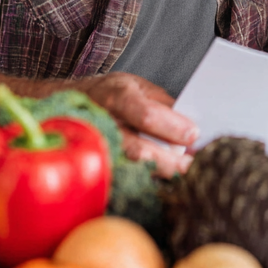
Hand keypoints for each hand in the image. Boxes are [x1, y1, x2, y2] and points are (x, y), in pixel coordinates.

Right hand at [77, 72, 197, 176]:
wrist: (74, 101)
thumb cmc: (113, 93)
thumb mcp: (140, 87)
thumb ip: (164, 105)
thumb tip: (190, 127)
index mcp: (118, 97)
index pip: (147, 115)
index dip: (172, 127)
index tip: (193, 135)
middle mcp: (105, 123)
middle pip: (138, 149)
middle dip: (169, 161)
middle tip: (191, 165)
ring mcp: (97, 148)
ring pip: (129, 168)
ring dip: (158, 173)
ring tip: (180, 174)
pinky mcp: (96, 165)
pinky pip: (122, 177)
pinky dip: (143, 180)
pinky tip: (159, 179)